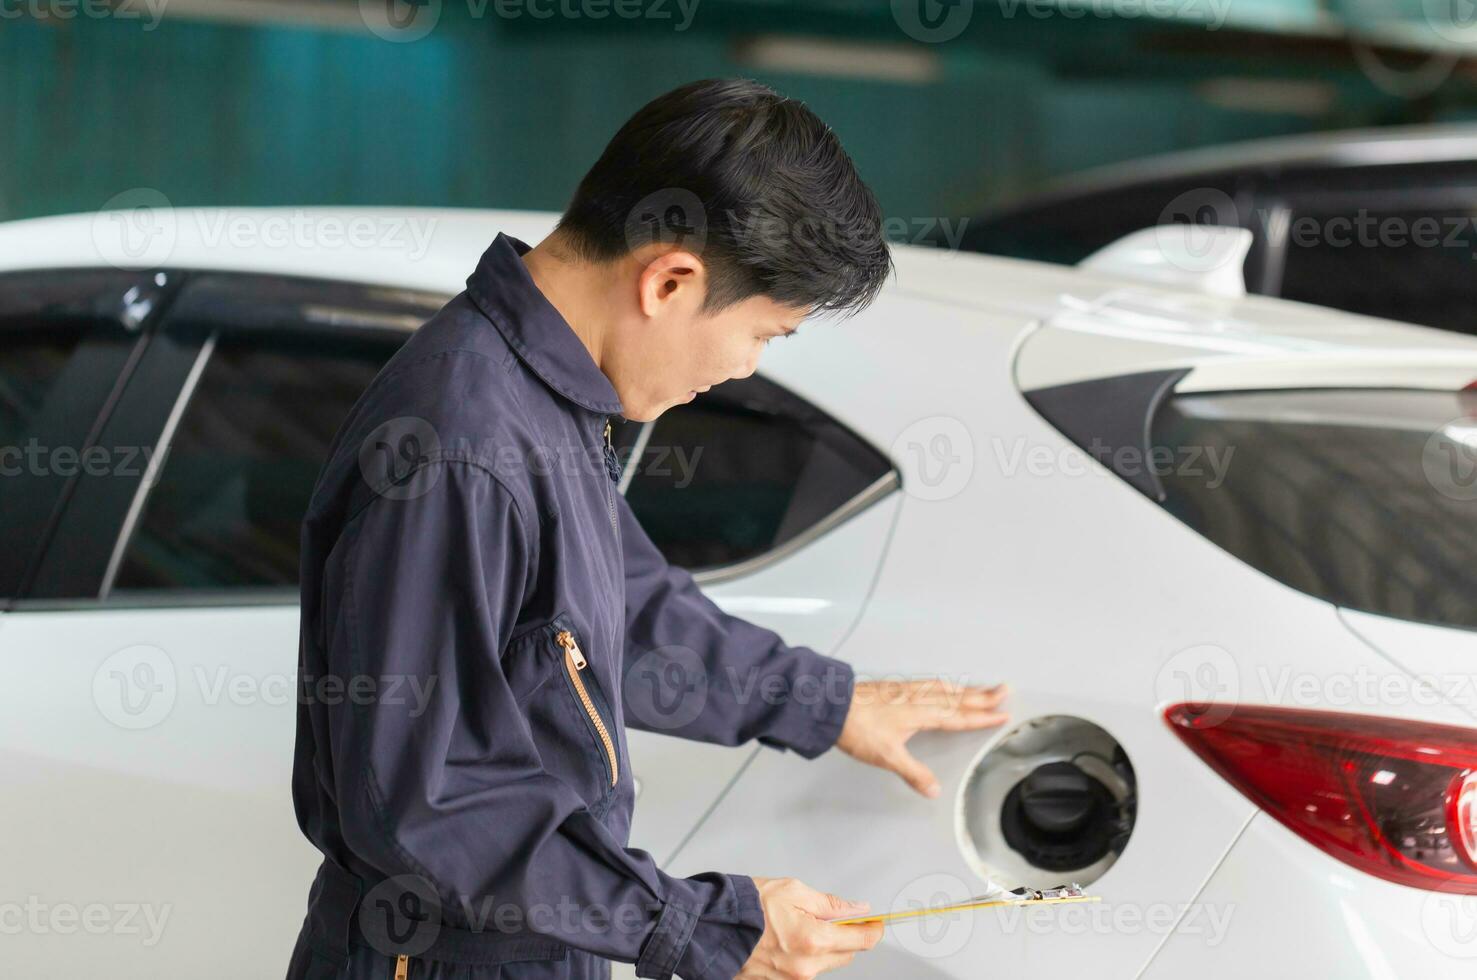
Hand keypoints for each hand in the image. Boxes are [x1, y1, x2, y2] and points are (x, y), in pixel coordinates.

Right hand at [737, 877, 883, 979]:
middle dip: (845, 936)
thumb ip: (830, 903)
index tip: (875, 922)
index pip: (862, 940)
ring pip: (825, 963)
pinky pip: (804, 970)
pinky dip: (804, 955)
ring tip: (798, 924)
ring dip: (823, 946)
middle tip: (831, 916)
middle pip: (846, 955)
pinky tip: (786, 938)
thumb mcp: (794, 890)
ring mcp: (792, 979)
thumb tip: (856, 909)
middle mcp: (806, 966)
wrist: (711, 926)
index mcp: (814, 940)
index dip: (873, 929)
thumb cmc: (747, 906)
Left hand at [835, 679, 1008, 797]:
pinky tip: (943, 685)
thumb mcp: (887, 756)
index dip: (981, 717)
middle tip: (1004, 690)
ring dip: (966, 688)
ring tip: (982, 687)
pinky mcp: (894, 687)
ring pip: (944, 687)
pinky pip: (929, 683)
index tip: (1002, 714)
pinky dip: (945, 684)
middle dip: (982, 696)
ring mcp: (906, 690)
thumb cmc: (857, 729)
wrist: (830, 706)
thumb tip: (933, 790)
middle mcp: (917, 698)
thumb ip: (913, 773)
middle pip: (956, 697)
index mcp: (920, 713)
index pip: (958, 717)